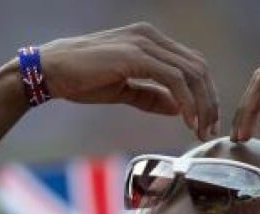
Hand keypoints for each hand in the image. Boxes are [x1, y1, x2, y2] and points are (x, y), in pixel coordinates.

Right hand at [39, 23, 218, 139]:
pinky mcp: (135, 55)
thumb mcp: (122, 89)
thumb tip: (177, 108)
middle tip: (209, 131)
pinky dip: (185, 101)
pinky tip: (186, 120)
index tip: (205, 123)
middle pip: (198, 67)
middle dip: (209, 101)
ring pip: (190, 72)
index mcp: (150, 41)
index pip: (191, 65)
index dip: (204, 95)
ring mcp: (144, 42)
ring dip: (201, 104)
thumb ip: (151, 95)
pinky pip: (173, 78)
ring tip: (200, 130)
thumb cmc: (81, 79)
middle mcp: (151, 36)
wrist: (49, 72)